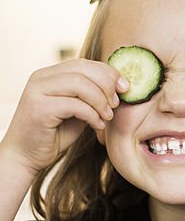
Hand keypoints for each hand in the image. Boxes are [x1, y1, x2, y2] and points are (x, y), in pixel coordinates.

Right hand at [1, 59, 126, 177]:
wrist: (26, 157)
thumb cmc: (54, 134)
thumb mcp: (77, 109)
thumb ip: (91, 95)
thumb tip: (119, 85)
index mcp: (49, 74)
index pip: (83, 63)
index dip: (107, 73)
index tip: (124, 88)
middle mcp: (41, 78)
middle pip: (83, 69)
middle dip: (106, 85)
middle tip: (116, 104)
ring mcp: (37, 91)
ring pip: (80, 84)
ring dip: (101, 101)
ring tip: (107, 116)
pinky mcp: (39, 108)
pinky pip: (75, 104)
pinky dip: (92, 115)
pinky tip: (97, 125)